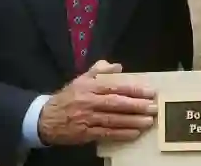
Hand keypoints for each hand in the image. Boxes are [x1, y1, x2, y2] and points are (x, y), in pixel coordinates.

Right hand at [38, 60, 156, 145]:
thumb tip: (118, 67)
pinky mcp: (86, 133)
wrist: (47, 118)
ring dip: (132, 121)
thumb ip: (100, 69)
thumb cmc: (69, 96)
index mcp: (89, 86)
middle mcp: (89, 101)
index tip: (149, 92)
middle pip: (116, 103)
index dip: (133, 89)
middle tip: (153, 107)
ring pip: (113, 120)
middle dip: (136, 106)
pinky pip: (107, 134)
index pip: (115, 87)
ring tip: (148, 121)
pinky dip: (121, 134)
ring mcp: (87, 118)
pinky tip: (134, 133)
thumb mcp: (82, 78)